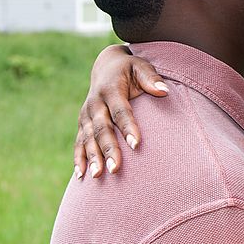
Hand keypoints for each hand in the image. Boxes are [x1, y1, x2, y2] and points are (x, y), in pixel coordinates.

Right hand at [74, 44, 168, 178]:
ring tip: (99, 176)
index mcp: (110, 89)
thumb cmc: (130, 70)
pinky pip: (78, 142)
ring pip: (87, 138)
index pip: (120, 110)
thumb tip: (164, 91)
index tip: (136, 144)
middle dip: (108, 149)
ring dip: (92, 157)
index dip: (128, 127)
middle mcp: (95, 103)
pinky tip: (81, 176)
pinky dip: (79, 158)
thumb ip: (151, 78)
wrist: (106, 67)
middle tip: (116, 169)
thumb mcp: (141, 66)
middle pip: (101, 129)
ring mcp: (86, 115)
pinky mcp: (82, 124)